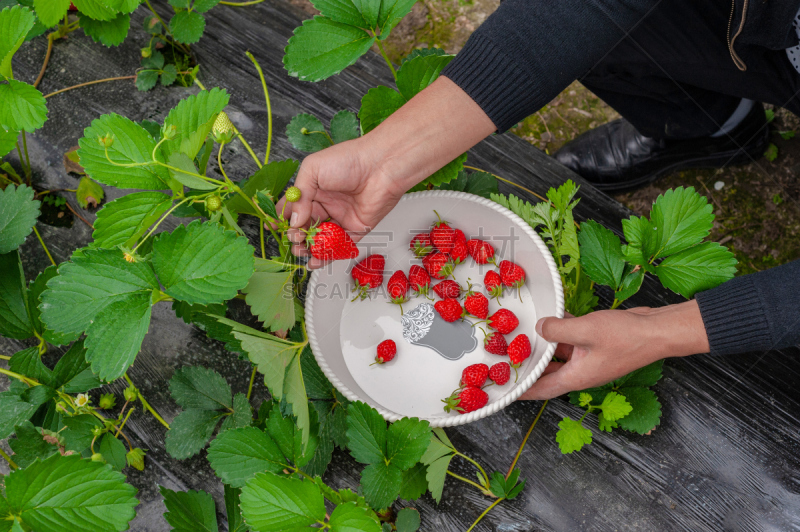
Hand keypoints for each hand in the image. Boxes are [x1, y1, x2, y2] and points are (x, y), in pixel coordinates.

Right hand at [278, 138, 407, 268]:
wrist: (381, 166)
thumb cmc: (348, 160)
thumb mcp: (312, 169)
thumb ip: (299, 196)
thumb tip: (293, 220)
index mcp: (314, 188)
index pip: (293, 206)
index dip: (282, 217)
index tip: (273, 227)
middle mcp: (327, 204)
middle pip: (305, 226)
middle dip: (296, 235)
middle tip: (294, 238)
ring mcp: (340, 217)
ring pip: (320, 239)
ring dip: (308, 248)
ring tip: (301, 251)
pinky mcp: (356, 229)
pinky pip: (340, 247)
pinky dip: (327, 256)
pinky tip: (315, 260)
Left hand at [518, 300, 709, 399]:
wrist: (658, 331)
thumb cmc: (627, 337)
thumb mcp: (585, 330)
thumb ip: (558, 330)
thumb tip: (539, 328)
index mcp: (577, 377)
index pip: (542, 389)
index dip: (523, 391)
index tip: (506, 391)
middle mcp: (582, 372)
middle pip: (548, 372)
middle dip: (529, 367)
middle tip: (507, 359)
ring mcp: (590, 359)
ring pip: (560, 355)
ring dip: (544, 346)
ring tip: (522, 337)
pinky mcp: (596, 346)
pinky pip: (572, 341)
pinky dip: (562, 332)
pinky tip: (552, 316)